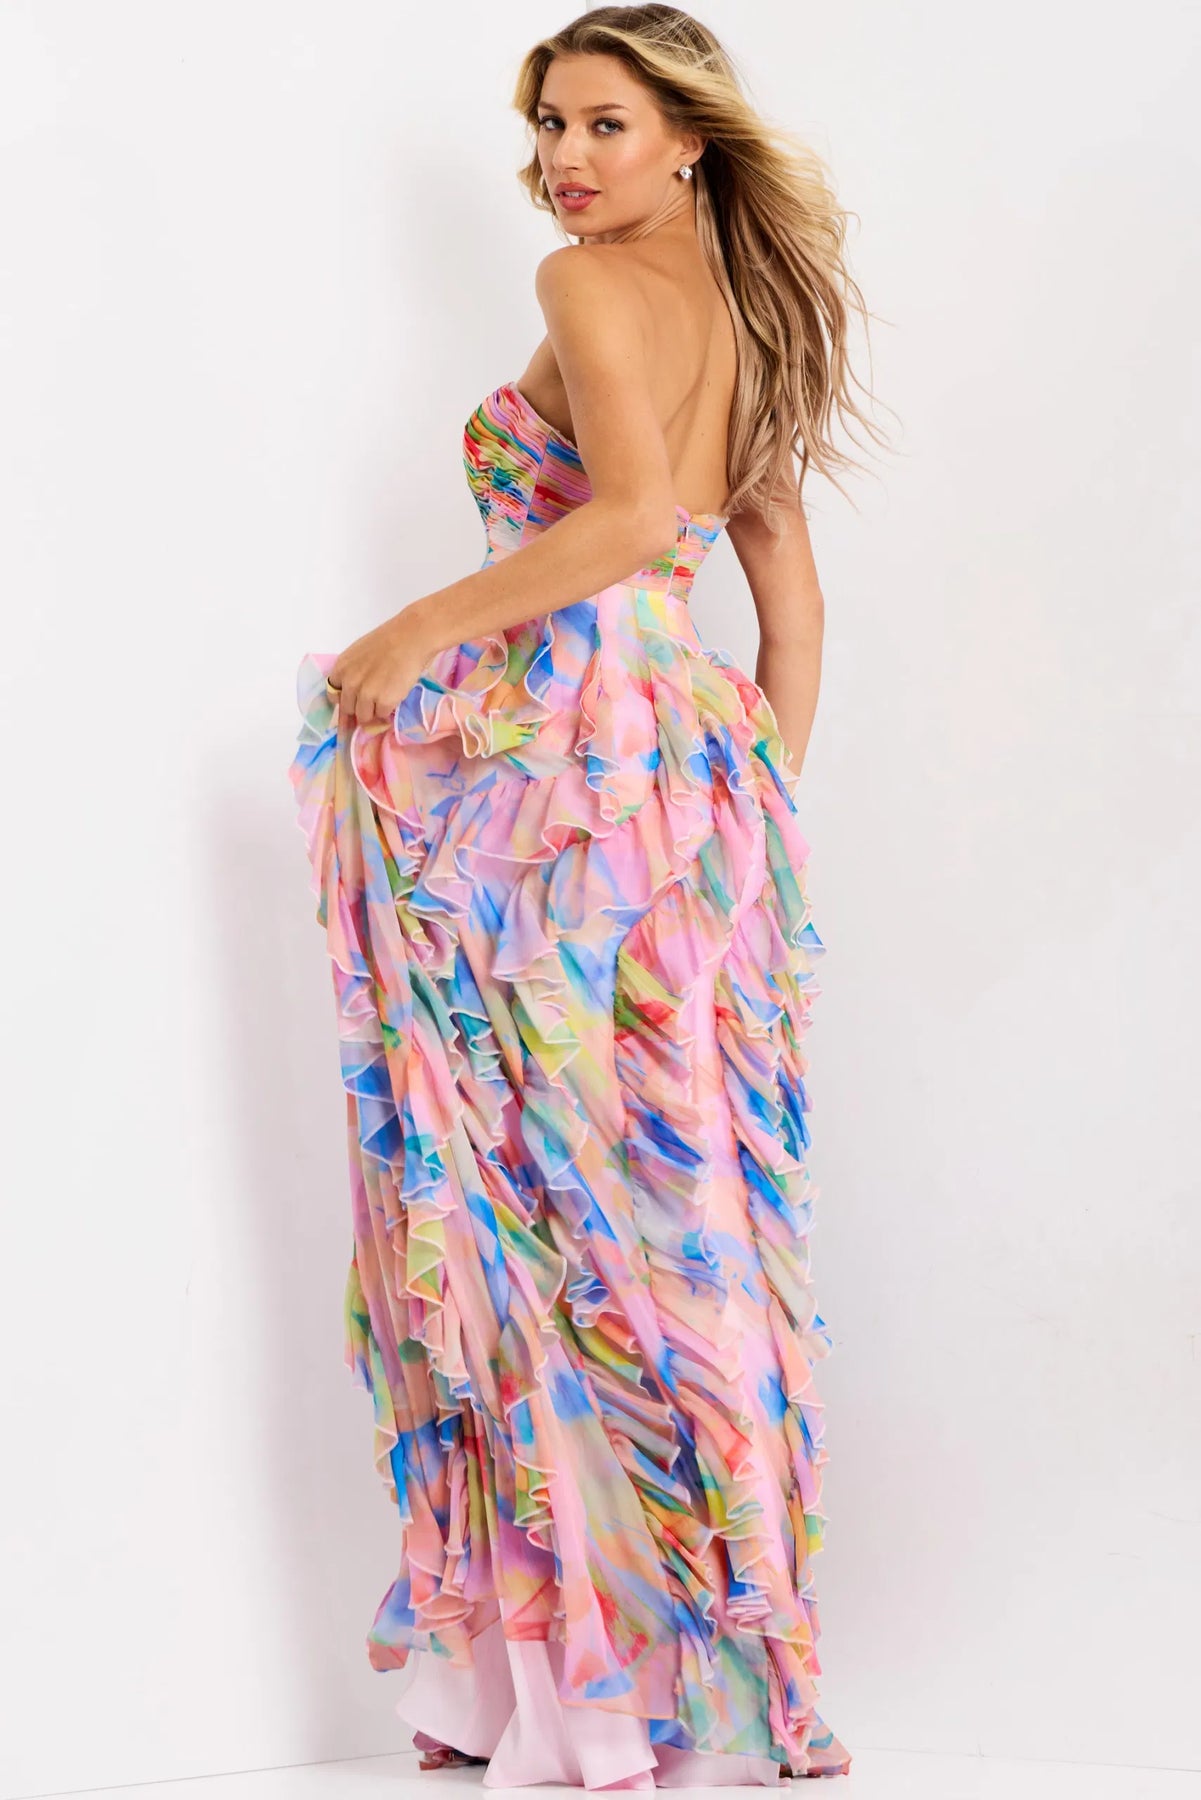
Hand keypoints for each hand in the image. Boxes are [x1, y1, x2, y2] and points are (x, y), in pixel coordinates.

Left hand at [326, 607, 436, 725]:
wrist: (411, 638)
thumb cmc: (389, 641)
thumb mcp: (359, 654)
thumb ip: (352, 673)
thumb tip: (353, 694)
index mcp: (341, 669)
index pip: (333, 696)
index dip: (344, 700)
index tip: (353, 701)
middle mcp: (350, 683)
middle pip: (348, 709)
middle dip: (359, 708)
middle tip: (373, 702)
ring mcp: (366, 694)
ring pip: (364, 716)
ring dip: (374, 712)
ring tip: (386, 697)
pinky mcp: (384, 702)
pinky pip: (382, 715)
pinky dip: (388, 710)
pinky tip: (395, 696)